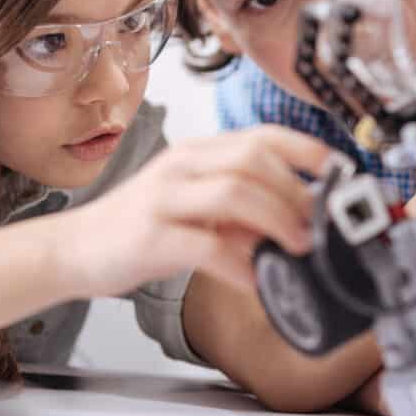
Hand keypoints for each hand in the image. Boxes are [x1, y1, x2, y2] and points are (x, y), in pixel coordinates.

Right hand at [63, 125, 333, 297]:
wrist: (74, 249)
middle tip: (319, 225)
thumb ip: (239, 211)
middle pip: (254, 159)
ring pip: (235, 191)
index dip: (308, 150)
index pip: (262, 135)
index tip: (340, 172)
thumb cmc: (136, 228)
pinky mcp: (151, 235)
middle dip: (297, 191)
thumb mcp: (193, 208)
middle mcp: (181, 165)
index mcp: (196, 152)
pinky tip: (256, 280)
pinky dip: (240, 264)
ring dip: (277, 220)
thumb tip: (296, 225)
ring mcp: (164, 197)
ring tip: (297, 249)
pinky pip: (207, 245)